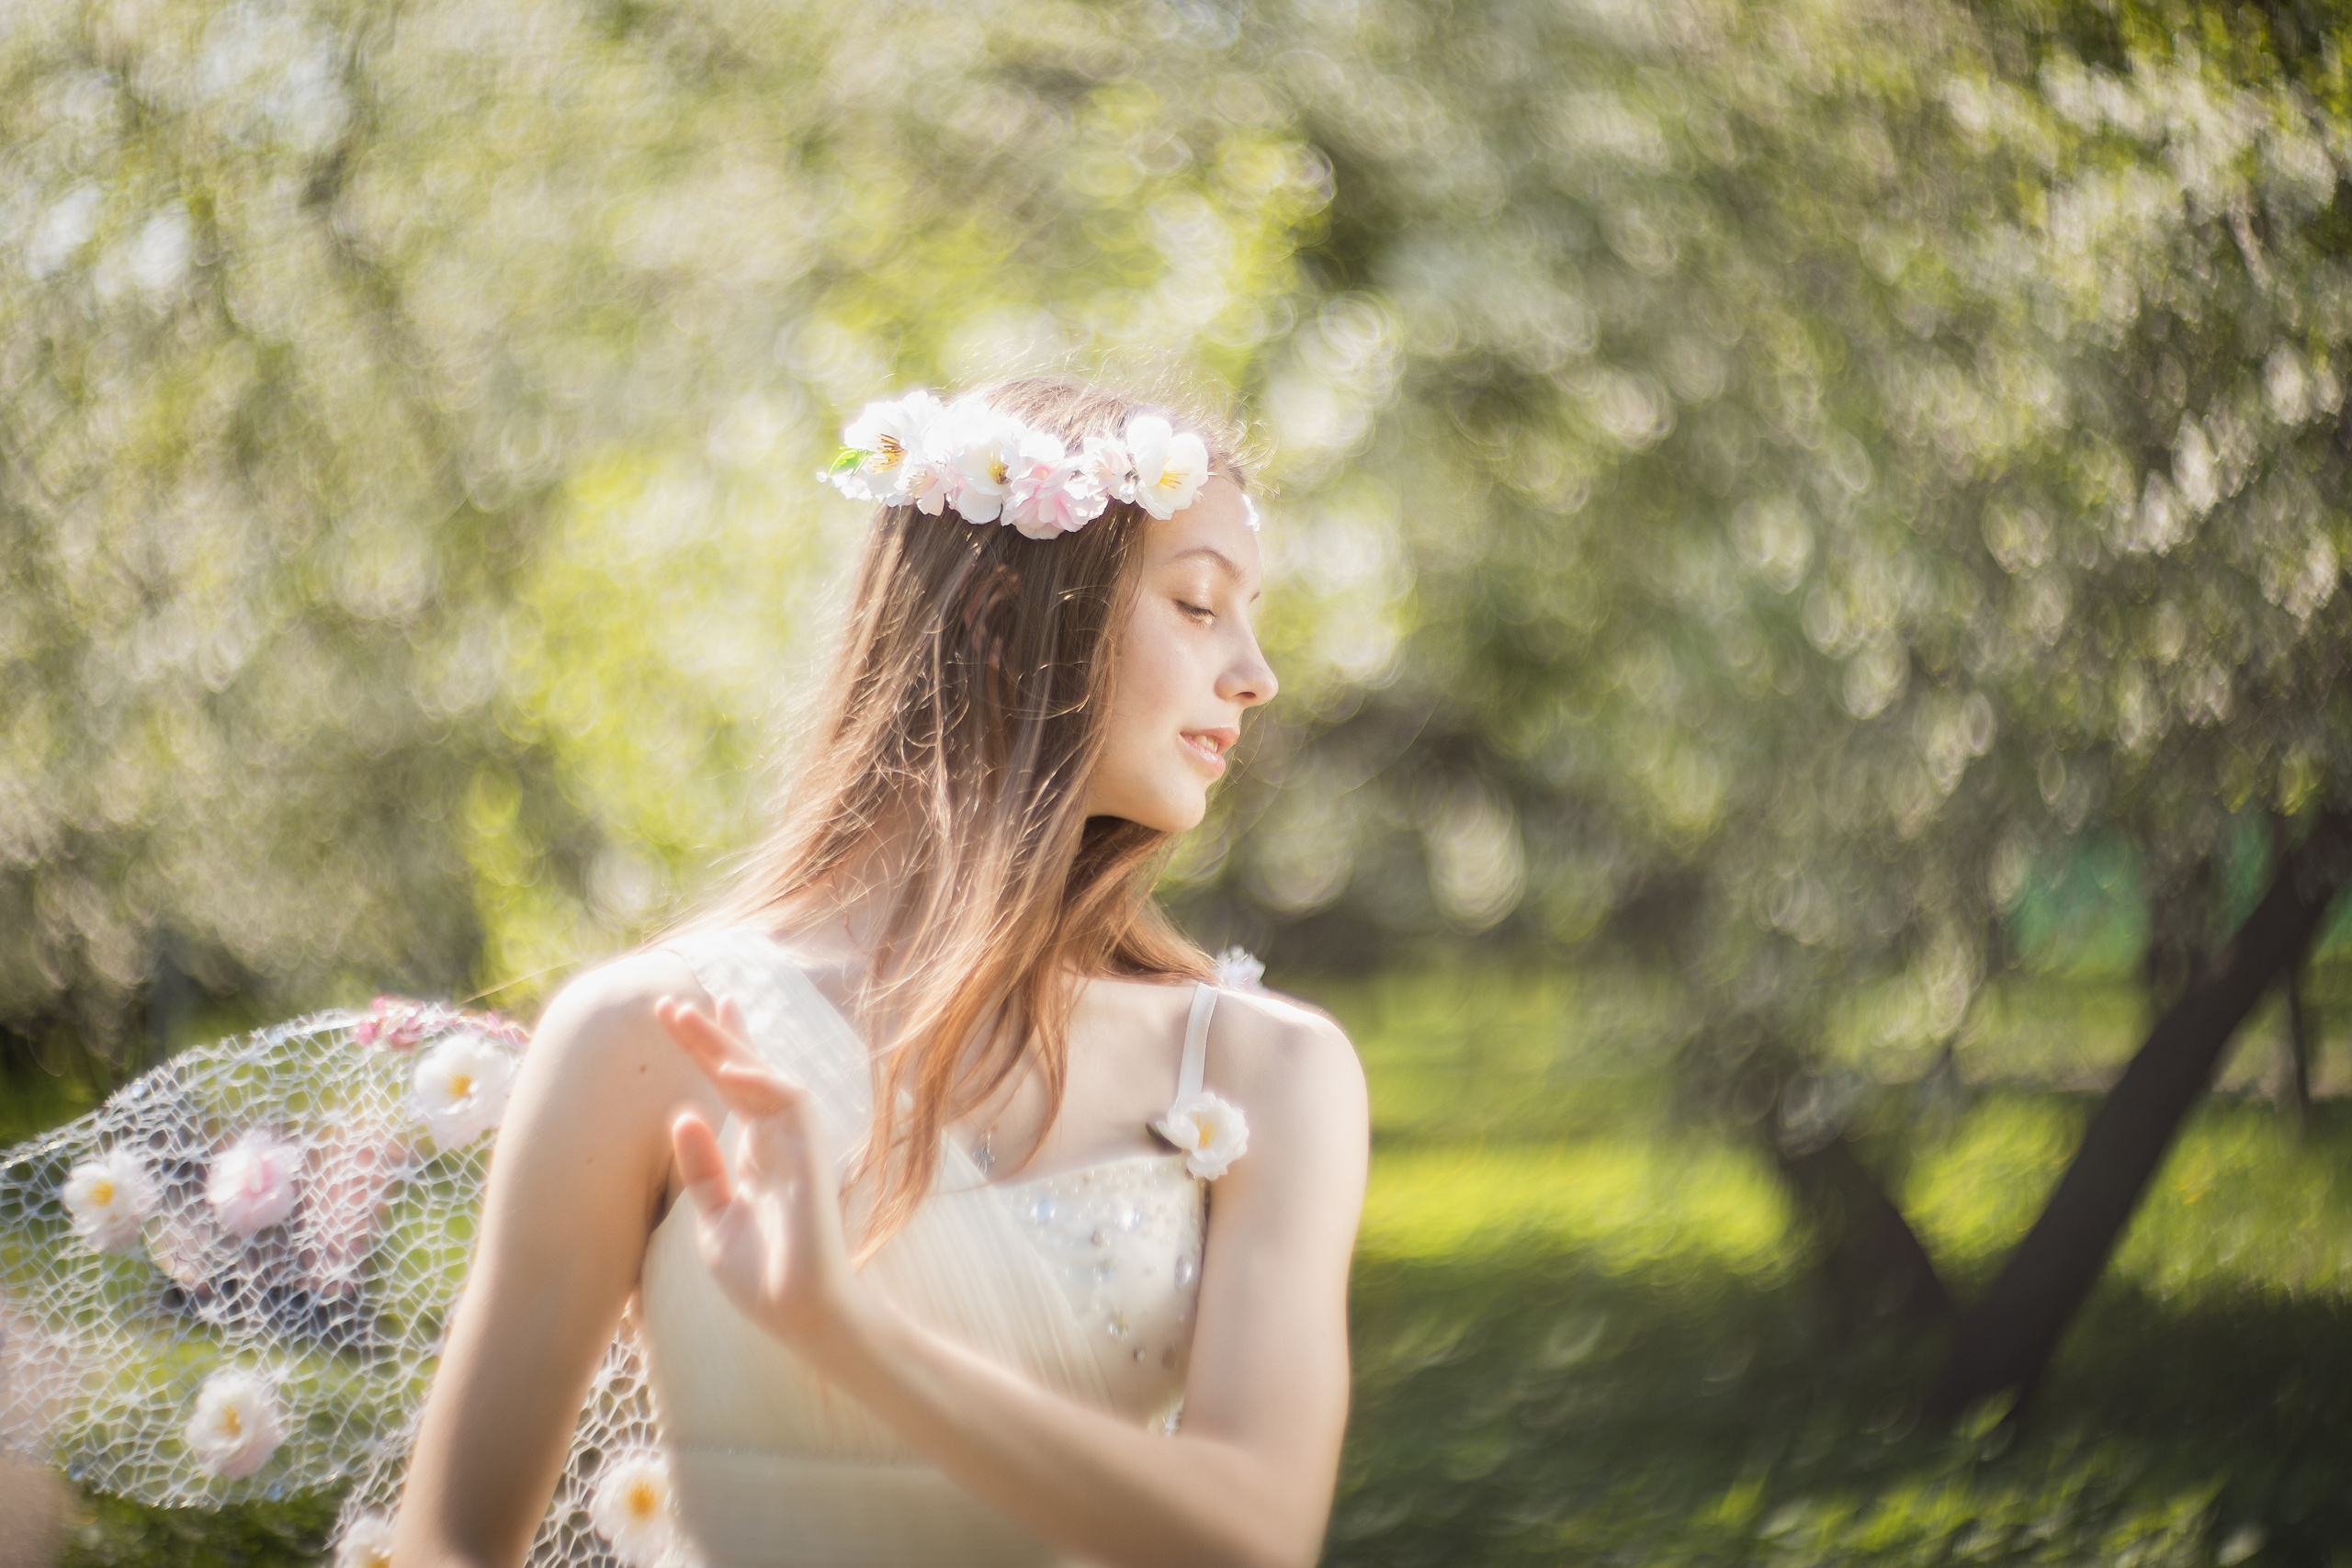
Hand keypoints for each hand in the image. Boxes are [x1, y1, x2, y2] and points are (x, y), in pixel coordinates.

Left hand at [657, 994, 866, 1360]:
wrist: (799, 1314)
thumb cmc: (762, 1275)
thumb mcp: (714, 1216)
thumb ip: (702, 1168)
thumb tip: (681, 1115)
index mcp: (758, 1152)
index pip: (738, 1087)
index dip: (716, 1047)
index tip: (687, 1012)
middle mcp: (779, 1140)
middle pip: (746, 1071)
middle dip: (711, 1035)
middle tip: (669, 1004)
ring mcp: (798, 1145)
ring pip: (767, 1076)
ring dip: (729, 1046)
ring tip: (689, 1018)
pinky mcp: (811, 1156)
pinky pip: (792, 1103)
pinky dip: (761, 1082)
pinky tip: (727, 1069)